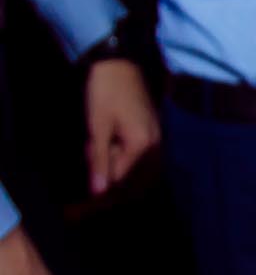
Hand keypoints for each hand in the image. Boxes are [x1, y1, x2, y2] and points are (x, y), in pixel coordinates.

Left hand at [84, 57, 160, 195]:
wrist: (118, 63)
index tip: (78, 211)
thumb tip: (99, 191)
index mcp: (142, 146)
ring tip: (93, 175)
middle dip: (111, 194)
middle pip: (136, 184)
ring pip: (141, 176)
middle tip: (82, 204)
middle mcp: (155, 146)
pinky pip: (143, 163)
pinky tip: (109, 163)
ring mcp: (157, 140)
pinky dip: (126, 170)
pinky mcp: (153, 134)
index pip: (122, 182)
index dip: (100, 198)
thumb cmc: (105, 92)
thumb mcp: (97, 127)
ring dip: (119, 182)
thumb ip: (99, 159)